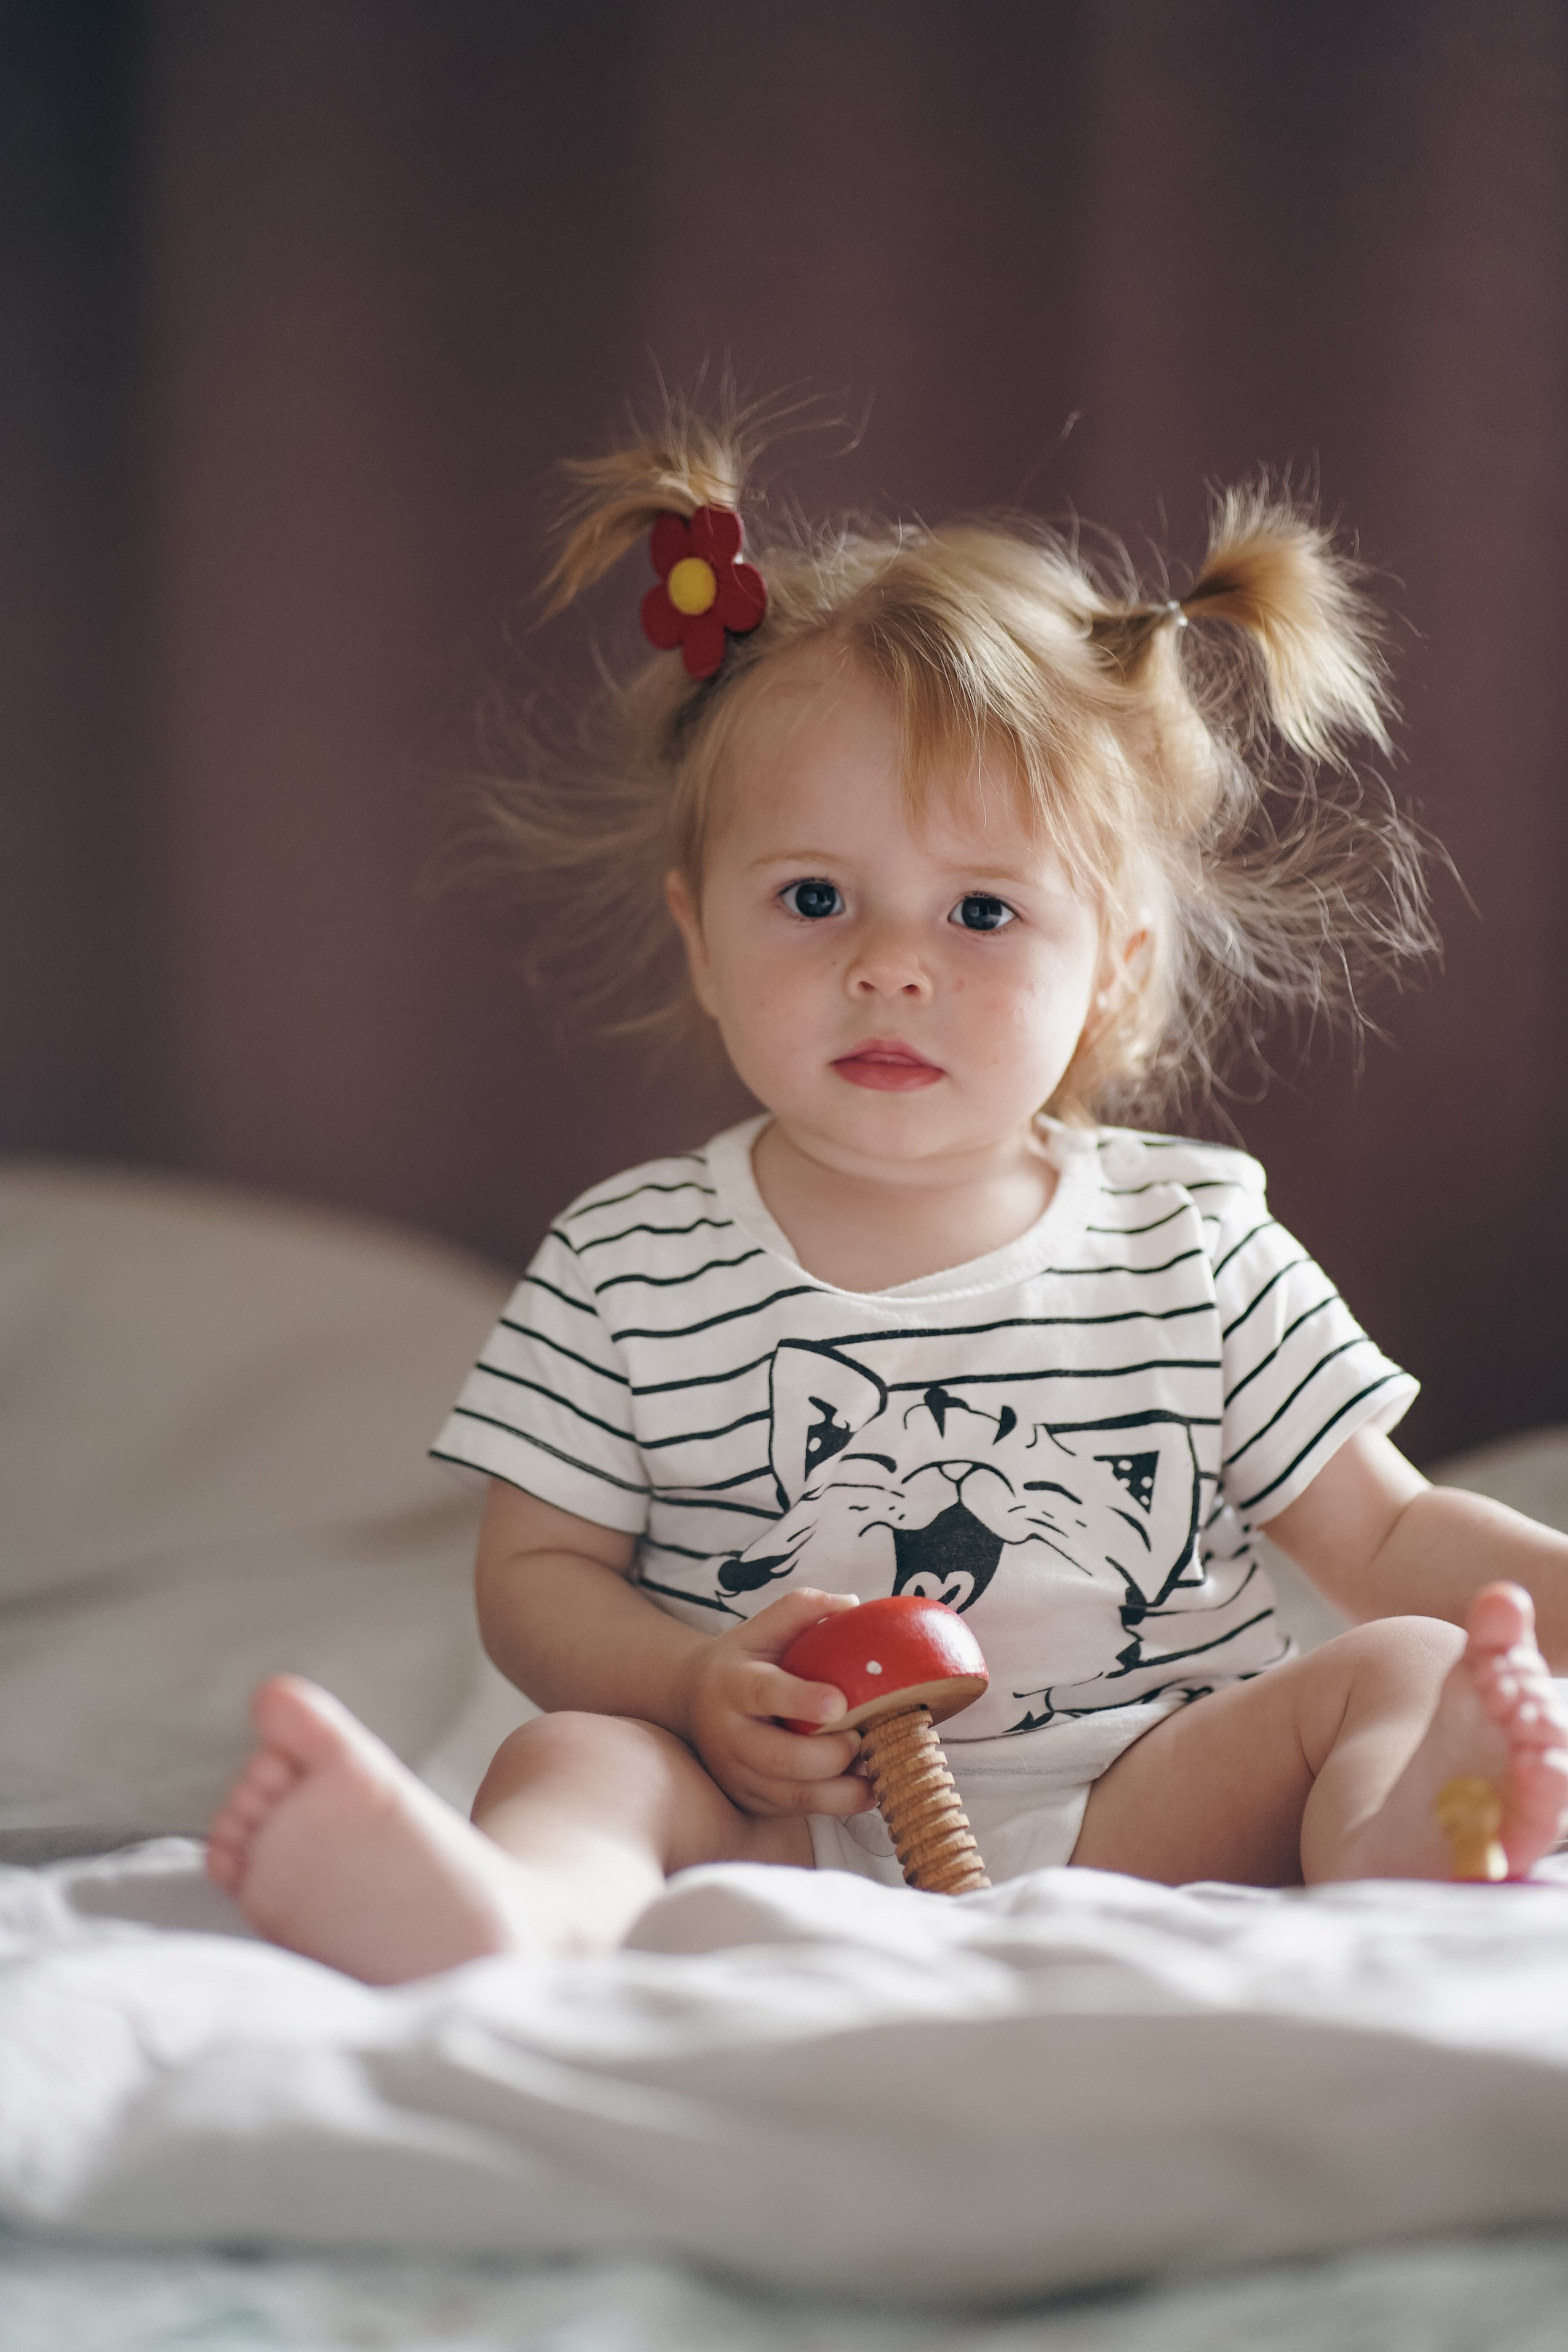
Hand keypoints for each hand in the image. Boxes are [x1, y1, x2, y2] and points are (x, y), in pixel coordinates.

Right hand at [673, 1588, 874, 1818]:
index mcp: (732, 1684)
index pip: (764, 1693)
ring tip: (877, 1770)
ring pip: (792, 1795)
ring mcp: (738, 1774)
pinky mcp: (751, 1799)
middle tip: (864, 1739)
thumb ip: (801, 1610)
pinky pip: (797, 1810)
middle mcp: (729, 1735)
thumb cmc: (743, 1660)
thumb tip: (852, 1605)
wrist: (692, 1701)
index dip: (801, 1700)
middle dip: (828, 1756)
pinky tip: (867, 1788)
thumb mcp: (762, 1628)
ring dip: (842, 1790)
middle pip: (779, 1758)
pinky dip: (837, 1804)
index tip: (840, 1703)